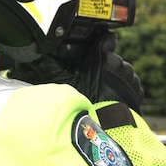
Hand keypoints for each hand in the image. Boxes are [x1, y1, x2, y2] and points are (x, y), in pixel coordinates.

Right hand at [7, 30, 143, 112]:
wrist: (111, 128)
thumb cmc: (87, 104)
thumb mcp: (64, 84)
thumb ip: (48, 68)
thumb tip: (27, 60)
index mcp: (104, 57)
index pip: (106, 38)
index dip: (100, 40)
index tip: (94, 45)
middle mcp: (120, 64)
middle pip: (111, 57)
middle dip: (103, 63)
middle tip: (90, 77)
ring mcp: (131, 77)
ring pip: (121, 70)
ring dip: (113, 76)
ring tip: (100, 90)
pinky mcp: (138, 90)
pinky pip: (129, 84)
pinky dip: (122, 88)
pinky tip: (110, 97)